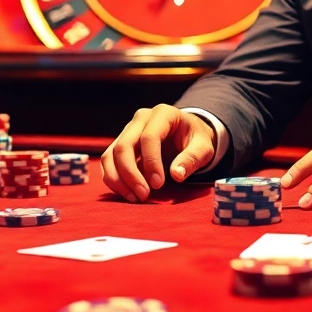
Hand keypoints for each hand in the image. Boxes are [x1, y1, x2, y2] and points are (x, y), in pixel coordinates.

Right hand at [101, 104, 216, 201]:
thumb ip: (192, 159)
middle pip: (124, 146)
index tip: (159, 184)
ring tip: (135, 197)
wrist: (187, 133)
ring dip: (118, 180)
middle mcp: (140, 119)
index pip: (149, 137)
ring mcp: (128, 131)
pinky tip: (128, 193)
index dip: (151, 162)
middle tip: (144, 195)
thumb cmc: (195, 139)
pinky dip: (114, 180)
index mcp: (163, 114)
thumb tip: (177, 174)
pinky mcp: (121, 144)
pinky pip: (108, 162)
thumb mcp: (203, 147)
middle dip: (130, 174)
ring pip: (111, 155)